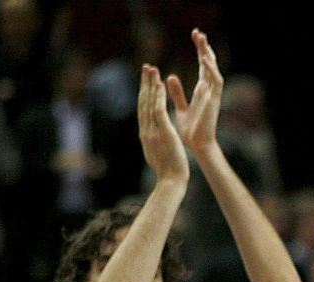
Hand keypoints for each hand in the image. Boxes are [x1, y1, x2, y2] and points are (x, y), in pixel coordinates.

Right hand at [138, 64, 188, 182]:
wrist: (171, 181)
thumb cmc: (168, 171)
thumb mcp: (156, 153)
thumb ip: (152, 142)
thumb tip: (149, 138)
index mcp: (145, 134)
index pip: (143, 110)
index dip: (144, 94)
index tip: (145, 81)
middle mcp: (146, 130)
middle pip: (143, 102)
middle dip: (144, 84)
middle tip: (146, 67)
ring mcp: (152, 131)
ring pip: (149, 103)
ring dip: (150, 84)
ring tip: (152, 69)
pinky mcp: (163, 132)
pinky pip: (159, 110)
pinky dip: (158, 96)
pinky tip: (160, 84)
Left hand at [167, 29, 222, 156]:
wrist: (198, 146)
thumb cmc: (190, 131)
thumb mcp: (180, 107)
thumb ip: (177, 92)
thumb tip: (170, 76)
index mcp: (202, 91)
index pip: (202, 66)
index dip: (200, 51)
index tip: (195, 36)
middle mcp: (209, 91)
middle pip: (209, 64)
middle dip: (204, 48)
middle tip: (198, 32)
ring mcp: (213, 95)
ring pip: (214, 70)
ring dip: (208, 54)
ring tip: (202, 40)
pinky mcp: (214, 101)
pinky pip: (216, 82)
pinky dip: (211, 70)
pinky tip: (205, 59)